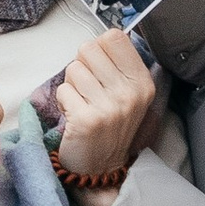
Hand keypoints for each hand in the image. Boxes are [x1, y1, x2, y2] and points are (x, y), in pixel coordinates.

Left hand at [51, 30, 157, 185]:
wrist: (101, 168)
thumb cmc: (109, 124)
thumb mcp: (128, 94)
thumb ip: (118, 64)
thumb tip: (102, 37)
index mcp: (142, 82)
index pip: (114, 37)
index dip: (99, 48)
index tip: (99, 67)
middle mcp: (129, 93)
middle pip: (88, 48)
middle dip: (82, 65)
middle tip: (88, 89)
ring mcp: (109, 108)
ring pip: (73, 68)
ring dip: (71, 85)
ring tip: (82, 103)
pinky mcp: (86, 120)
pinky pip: (62, 90)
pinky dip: (62, 102)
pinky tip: (74, 115)